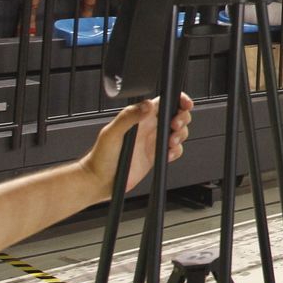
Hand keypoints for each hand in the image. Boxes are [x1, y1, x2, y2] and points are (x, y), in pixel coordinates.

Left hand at [79, 94, 193, 195]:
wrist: (99, 181)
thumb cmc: (100, 158)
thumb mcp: (111, 133)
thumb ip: (128, 117)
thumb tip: (146, 105)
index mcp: (139, 117)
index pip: (163, 102)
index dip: (177, 100)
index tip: (184, 104)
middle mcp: (148, 127)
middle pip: (176, 115)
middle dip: (182, 118)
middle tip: (175, 126)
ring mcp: (154, 141)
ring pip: (179, 132)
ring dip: (181, 135)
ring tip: (171, 142)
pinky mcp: (156, 156)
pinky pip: (175, 150)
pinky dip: (176, 151)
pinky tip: (167, 154)